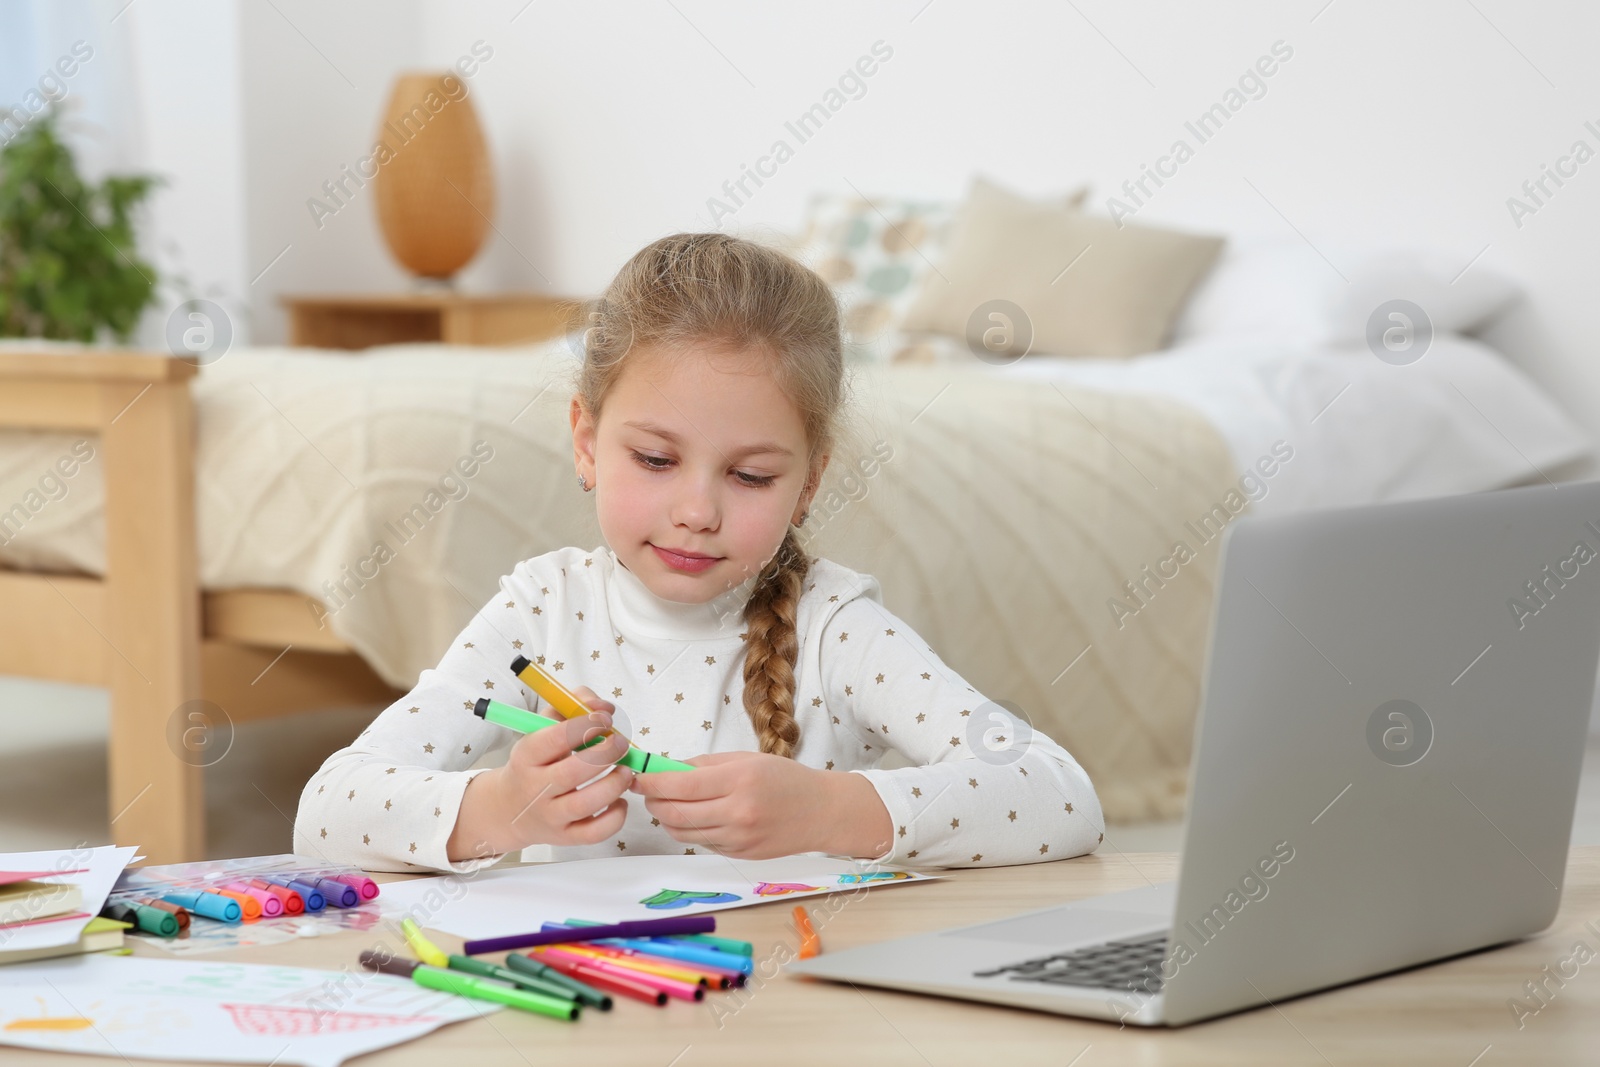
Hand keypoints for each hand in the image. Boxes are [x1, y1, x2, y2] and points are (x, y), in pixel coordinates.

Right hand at [447, 687, 633, 860]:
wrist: (509, 809)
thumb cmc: (535, 763)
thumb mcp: (541, 729)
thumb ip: (572, 708)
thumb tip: (603, 707)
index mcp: (526, 756)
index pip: (555, 738)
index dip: (586, 725)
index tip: (604, 719)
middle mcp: (535, 788)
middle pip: (572, 772)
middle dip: (605, 753)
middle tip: (621, 744)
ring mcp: (550, 816)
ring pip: (585, 804)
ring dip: (613, 784)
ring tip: (625, 770)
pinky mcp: (565, 837)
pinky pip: (594, 833)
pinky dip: (614, 817)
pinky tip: (619, 800)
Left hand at [626, 751, 834, 858]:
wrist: (820, 811)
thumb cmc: (785, 779)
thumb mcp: (745, 759)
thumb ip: (704, 765)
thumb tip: (665, 768)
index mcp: (739, 781)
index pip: (680, 785)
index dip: (651, 782)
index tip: (636, 776)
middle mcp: (737, 813)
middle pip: (675, 813)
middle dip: (653, 801)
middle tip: (648, 790)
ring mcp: (738, 838)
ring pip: (683, 833)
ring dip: (667, 818)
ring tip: (670, 803)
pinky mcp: (739, 855)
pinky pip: (701, 843)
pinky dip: (691, 830)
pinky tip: (698, 816)